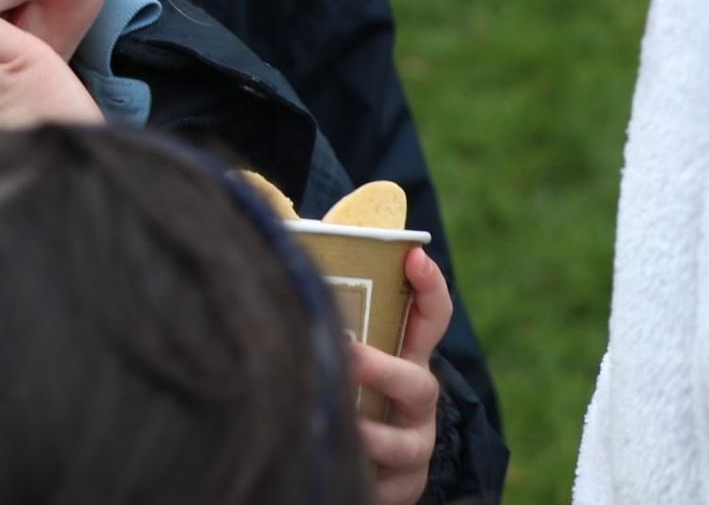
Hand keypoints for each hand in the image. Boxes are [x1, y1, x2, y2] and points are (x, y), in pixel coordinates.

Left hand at [349, 247, 450, 504]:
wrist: (364, 467)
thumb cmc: (345, 391)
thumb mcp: (348, 349)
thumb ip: (328, 304)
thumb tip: (277, 229)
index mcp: (407, 358)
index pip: (431, 317)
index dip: (430, 286)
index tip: (415, 256)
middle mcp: (418, 403)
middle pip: (418, 383)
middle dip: (384, 369)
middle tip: (349, 353)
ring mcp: (413, 448)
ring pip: (401, 443)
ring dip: (367, 433)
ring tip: (336, 422)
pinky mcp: (399, 489)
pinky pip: (384, 487)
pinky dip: (361, 478)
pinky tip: (329, 464)